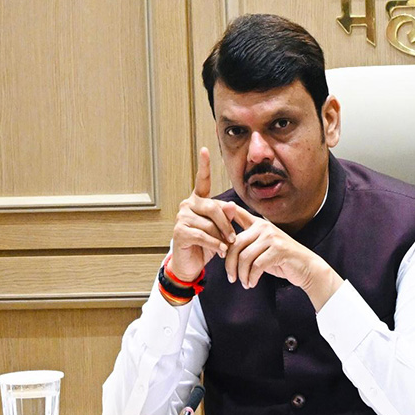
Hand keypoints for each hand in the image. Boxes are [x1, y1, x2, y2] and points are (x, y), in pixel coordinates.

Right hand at [169, 148, 253, 282]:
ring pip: (209, 224)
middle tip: (234, 237)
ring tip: (226, 247)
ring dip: (221, 237)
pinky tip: (221, 251)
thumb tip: (232, 205)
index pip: (202, 180)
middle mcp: (187, 205)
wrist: (190, 265)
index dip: (203, 165)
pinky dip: (215, 244)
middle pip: (213, 207)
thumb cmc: (206, 244)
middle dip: (226, 223)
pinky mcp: (180, 232)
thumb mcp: (220, 229)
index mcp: (197, 200)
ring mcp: (182, 217)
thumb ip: (226, 216)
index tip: (205, 149)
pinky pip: (204, 235)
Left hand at [222, 213, 342, 308]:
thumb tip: (221, 246)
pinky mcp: (278, 250)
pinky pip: (256, 265)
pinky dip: (251, 278)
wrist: (305, 268)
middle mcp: (264, 227)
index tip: (209, 226)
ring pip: (244, 257)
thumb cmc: (280, 259)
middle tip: (231, 278)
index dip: (220, 216)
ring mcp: (272, 237)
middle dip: (229, 264)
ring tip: (244, 283)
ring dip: (241, 274)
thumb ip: (246, 243)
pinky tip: (251, 284)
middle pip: (235, 244)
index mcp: (258, 224)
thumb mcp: (261, 248)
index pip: (235, 214)